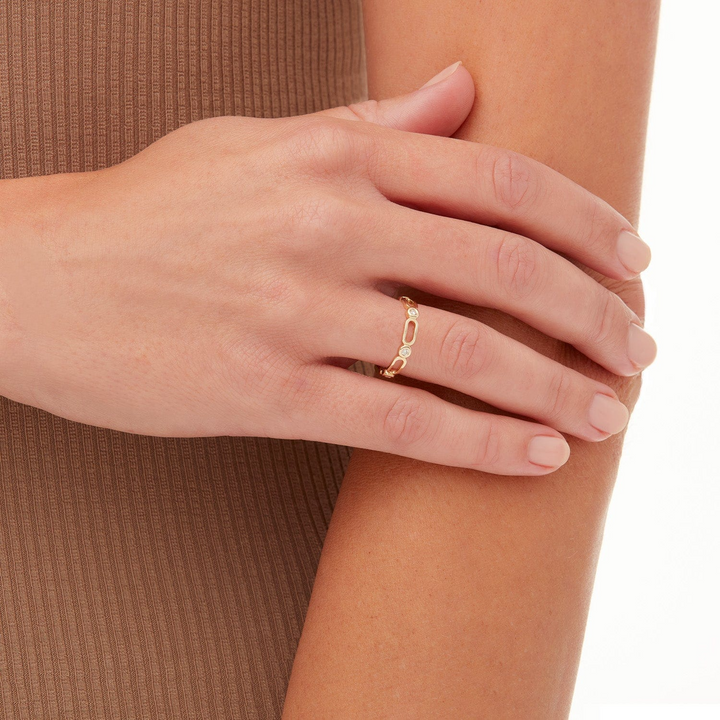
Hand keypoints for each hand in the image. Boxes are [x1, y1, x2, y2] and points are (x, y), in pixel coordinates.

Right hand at [0, 62, 655, 475]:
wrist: (42, 277)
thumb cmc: (153, 209)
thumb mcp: (259, 141)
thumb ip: (370, 123)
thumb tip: (463, 95)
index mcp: (334, 154)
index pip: (499, 182)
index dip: (587, 225)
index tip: (635, 264)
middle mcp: (326, 222)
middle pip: (503, 267)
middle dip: (593, 315)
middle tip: (640, 353)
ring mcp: (296, 308)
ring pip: (466, 352)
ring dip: (556, 388)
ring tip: (608, 416)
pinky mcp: (264, 390)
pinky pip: (400, 421)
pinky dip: (481, 444)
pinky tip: (535, 456)